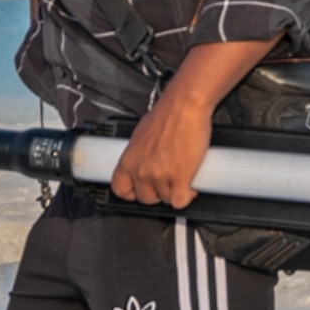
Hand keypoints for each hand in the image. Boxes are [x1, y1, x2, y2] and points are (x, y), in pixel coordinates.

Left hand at [109, 36, 273, 207]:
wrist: (184, 107)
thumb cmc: (165, 116)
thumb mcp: (140, 136)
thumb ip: (139, 153)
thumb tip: (143, 160)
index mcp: (128, 160)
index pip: (120, 189)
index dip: (131, 193)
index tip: (140, 191)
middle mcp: (141, 171)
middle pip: (146, 198)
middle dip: (158, 193)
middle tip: (167, 182)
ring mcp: (160, 176)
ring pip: (167, 200)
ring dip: (176, 192)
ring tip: (182, 178)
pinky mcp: (180, 178)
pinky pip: (181, 201)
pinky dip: (187, 196)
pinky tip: (190, 186)